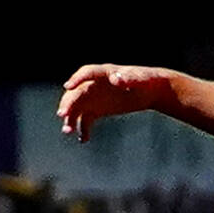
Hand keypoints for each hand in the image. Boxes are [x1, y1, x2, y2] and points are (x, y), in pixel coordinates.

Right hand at [57, 63, 187, 135]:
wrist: (152, 90)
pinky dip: (83, 129)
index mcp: (105, 73)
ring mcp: (95, 97)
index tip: (68, 87)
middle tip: (62, 115)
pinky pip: (86, 119)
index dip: (76, 79)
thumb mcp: (141, 79)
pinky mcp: (98, 109)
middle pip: (77, 92)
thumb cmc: (147, 81)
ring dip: (70, 118)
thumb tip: (116, 79)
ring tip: (67, 131)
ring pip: (78, 107)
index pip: (86, 73)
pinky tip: (83, 139)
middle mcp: (95, 84)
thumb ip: (129, 78)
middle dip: (68, 103)